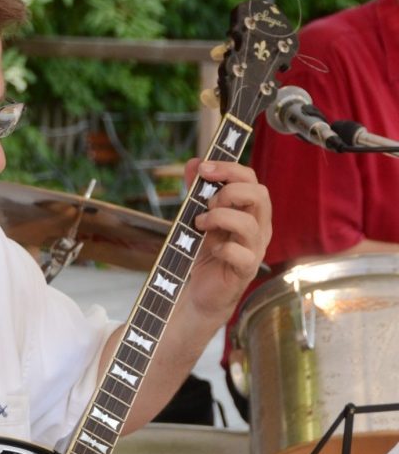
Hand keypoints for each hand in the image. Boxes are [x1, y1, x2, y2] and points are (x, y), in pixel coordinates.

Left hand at [185, 158, 270, 317]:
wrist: (202, 291)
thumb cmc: (205, 253)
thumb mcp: (198, 217)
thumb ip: (197, 191)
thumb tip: (193, 162)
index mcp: (249, 210)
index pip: (250, 179)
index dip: (229, 169)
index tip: (204, 168)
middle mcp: (258, 227)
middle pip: (260, 195)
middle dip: (229, 192)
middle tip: (206, 204)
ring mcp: (255, 249)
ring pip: (250, 224)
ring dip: (220, 218)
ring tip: (200, 224)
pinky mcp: (246, 270)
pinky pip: (242, 254)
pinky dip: (224, 249)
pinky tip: (211, 250)